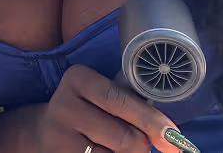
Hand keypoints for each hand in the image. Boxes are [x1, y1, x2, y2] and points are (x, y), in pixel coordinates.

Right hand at [35, 65, 191, 152]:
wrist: (47, 131)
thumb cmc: (89, 111)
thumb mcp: (102, 96)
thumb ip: (130, 104)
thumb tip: (170, 137)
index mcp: (78, 78)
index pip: (120, 100)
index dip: (151, 120)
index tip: (175, 136)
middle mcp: (64, 105)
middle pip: (126, 137)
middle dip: (142, 144)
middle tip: (143, 143)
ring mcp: (58, 137)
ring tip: (112, 145)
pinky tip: (103, 152)